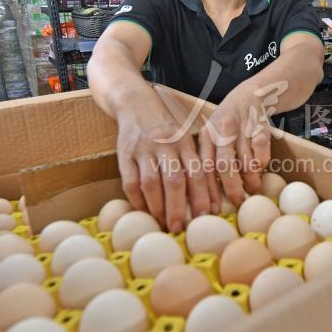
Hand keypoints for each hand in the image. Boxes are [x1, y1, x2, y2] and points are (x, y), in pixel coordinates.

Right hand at [115, 99, 213, 232]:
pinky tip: (143, 211)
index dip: (202, 196)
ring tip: (162, 223)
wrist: (135, 103)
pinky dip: (137, 199)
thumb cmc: (165, 129)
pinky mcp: (124, 154)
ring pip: (151, 182)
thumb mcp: (183, 139)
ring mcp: (143, 149)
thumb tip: (207, 199)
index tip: (206, 216)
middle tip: (179, 228)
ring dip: (157, 207)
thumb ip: (192, 163)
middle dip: (178, 208)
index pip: (197, 172)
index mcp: (184, 143)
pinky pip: (130, 181)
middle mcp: (165, 145)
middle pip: (174, 180)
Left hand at [199, 87, 271, 207]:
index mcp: (206, 135)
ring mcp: (242, 127)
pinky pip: (262, 153)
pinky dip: (262, 165)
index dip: (207, 192)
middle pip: (223, 166)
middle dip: (231, 190)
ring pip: (245, 162)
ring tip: (253, 189)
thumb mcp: (212, 136)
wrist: (250, 94)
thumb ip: (207, 159)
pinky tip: (261, 170)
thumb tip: (203, 198)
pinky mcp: (261, 127)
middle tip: (237, 204)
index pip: (202, 167)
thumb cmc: (227, 124)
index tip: (212, 210)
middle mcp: (221, 130)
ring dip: (250, 180)